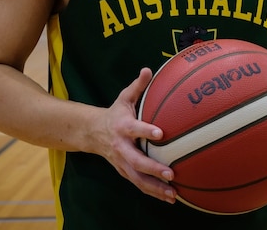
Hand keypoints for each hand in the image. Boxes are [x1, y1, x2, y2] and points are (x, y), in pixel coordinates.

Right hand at [92, 67, 176, 203]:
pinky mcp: (125, 172)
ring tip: (173, 194)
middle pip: (136, 161)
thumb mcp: (124, 98)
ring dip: (156, 187)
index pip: (135, 129)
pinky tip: (169, 197)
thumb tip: (149, 69)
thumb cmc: (115, 114)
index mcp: (123, 127)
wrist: (92, 133)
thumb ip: (138, 86)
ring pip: (138, 178)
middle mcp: (122, 147)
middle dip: (154, 168)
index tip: (161, 133)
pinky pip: (139, 184)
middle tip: (171, 172)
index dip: (146, 130)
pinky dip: (153, 192)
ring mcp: (122, 162)